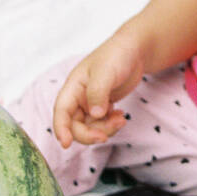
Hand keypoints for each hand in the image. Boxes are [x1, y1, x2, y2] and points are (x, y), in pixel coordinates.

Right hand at [52, 32, 145, 147]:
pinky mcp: (103, 106)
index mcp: (73, 86)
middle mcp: (79, 97)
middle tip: (105, 136)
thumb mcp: (106, 72)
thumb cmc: (117, 55)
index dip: (61, 129)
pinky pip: (102, 124)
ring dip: (104, 130)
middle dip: (89, 134)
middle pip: (75, 125)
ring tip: (121, 120)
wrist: (135, 51)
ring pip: (90, 127)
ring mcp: (91, 103)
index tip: (66, 144)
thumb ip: (99, 93)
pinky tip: (121, 116)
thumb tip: (96, 114)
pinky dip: (111, 125)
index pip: (61, 111)